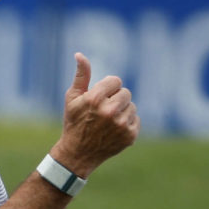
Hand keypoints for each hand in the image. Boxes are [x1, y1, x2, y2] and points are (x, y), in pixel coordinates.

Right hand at [50, 53, 139, 175]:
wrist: (78, 154)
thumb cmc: (74, 122)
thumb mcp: (73, 98)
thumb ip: (81, 75)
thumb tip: (80, 54)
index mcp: (95, 99)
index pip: (116, 81)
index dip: (107, 88)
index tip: (100, 97)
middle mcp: (110, 111)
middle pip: (126, 92)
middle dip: (115, 98)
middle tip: (103, 110)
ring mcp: (121, 125)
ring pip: (132, 106)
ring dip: (122, 111)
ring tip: (108, 121)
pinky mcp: (130, 136)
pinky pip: (136, 119)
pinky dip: (127, 123)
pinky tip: (114, 130)